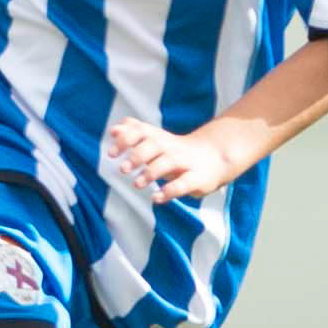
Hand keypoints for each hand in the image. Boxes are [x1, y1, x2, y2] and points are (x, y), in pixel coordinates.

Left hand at [106, 119, 244, 201]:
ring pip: (168, 163)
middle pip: (154, 145)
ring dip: (150, 173)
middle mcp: (172, 147)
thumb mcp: (158, 140)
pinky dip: (169, 191)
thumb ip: (135, 134)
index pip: (141, 131)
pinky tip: (156, 198)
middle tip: (122, 169)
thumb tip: (114, 129)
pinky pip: (184, 184)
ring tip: (136, 184)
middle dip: (137, 156)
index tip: (111, 153)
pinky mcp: (197, 178)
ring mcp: (186, 162)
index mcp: (161, 137)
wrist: (216, 157)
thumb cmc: (178, 151)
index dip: (125, 139)